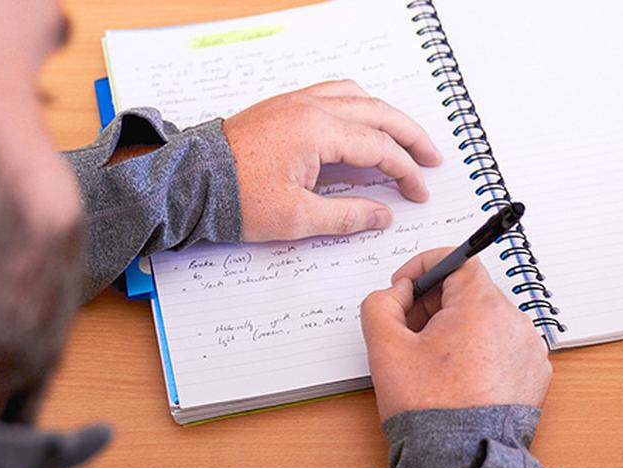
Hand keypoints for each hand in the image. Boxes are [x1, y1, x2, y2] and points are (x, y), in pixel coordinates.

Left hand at [223, 80, 442, 242]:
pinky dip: (359, 106)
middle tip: (432, 158)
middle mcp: (309, 107)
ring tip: (404, 138)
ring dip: (386, 116)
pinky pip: (333, 94)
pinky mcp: (284, 106)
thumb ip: (347, 216)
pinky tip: (364, 123)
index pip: (378, 147)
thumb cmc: (234, 199)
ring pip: (357, 96)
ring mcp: (295, 102)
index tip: (418, 192)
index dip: (405, 171)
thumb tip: (382, 215)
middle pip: (377, 113)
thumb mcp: (297, 218)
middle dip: (409, 136)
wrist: (190, 183)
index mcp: (316, 131)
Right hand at [361, 248, 551, 420]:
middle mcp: (515, 323)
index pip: (457, 260)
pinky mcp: (535, 376)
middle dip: (436, 305)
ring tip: (434, 365)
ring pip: (487, 322)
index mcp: (482, 306)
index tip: (405, 288)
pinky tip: (459, 380)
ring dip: (458, 331)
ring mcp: (529, 351)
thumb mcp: (385, 348)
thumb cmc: (429, 409)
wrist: (462, 462)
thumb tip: (397, 293)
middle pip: (470, 293)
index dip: (423, 268)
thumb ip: (380, 304)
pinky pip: (504, 349)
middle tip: (410, 333)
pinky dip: (481, 355)